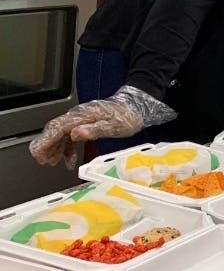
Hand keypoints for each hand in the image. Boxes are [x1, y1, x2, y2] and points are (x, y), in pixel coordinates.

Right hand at [29, 85, 174, 168]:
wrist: (136, 108)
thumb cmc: (126, 117)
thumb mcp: (112, 126)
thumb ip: (93, 130)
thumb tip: (75, 134)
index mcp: (82, 116)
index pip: (58, 128)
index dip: (47, 141)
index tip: (40, 153)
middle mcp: (78, 116)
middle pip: (56, 130)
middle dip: (47, 146)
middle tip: (44, 161)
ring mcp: (81, 120)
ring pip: (61, 134)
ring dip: (56, 148)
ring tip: (53, 162)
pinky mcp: (85, 124)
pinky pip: (71, 136)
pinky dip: (67, 148)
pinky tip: (68, 159)